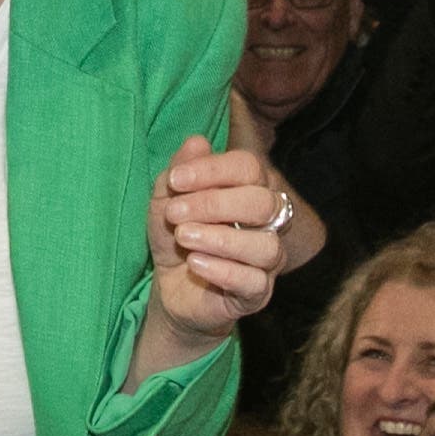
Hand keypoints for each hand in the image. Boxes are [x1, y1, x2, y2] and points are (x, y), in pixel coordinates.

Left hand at [144, 136, 292, 343]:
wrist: (172, 290)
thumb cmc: (177, 238)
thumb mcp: (166, 202)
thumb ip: (179, 173)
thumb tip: (196, 142)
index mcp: (249, 191)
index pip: (249, 168)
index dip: (213, 170)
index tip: (175, 181)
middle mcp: (268, 223)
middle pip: (262, 203)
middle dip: (214, 204)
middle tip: (175, 214)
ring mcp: (267, 260)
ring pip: (265, 245)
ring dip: (219, 238)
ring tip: (184, 238)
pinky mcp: (258, 293)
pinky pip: (255, 281)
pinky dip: (222, 269)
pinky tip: (195, 263)